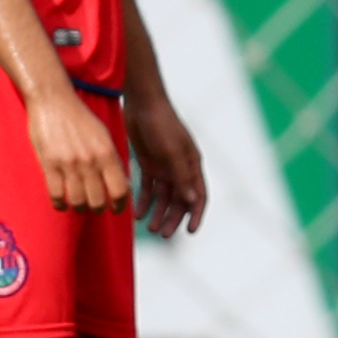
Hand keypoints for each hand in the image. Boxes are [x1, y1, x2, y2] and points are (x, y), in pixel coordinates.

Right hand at [25, 84, 128, 214]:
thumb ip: (112, 158)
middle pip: (98, 201)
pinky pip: (57, 195)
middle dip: (98, 208)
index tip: (116, 209)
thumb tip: (122, 182)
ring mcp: (68, 164)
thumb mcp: (103, 135)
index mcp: (107, 153)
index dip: (119, 205)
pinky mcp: (49, 165)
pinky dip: (60, 204)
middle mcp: (90, 161)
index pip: (119, 190)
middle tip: (95, 206)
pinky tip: (62, 202)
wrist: (53, 100)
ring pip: (78, 201)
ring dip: (79, 207)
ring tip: (78, 204)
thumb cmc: (80, 117)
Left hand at [125, 90, 208, 239]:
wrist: (142, 103)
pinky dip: (145, 201)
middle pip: (181, 200)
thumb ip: (181, 176)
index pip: (199, 195)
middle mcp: (181, 168)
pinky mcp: (149, 163)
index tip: (189, 232)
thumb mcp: (172, 151)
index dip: (196, 214)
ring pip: (164, 197)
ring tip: (150, 228)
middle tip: (164, 234)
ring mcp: (164, 167)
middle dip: (174, 218)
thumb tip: (192, 202)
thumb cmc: (162, 124)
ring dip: (159, 213)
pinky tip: (138, 214)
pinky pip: (148, 188)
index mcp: (193, 165)